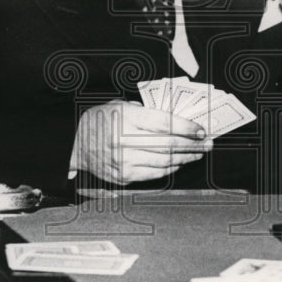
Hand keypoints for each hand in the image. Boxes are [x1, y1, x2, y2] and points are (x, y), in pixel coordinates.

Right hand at [71, 99, 212, 184]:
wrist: (74, 144)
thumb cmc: (98, 121)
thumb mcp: (117, 105)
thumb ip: (144, 110)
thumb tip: (172, 119)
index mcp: (125, 117)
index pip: (164, 123)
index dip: (187, 128)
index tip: (201, 130)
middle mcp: (124, 140)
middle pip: (168, 144)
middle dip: (193, 145)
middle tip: (207, 143)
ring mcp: (123, 161)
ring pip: (164, 161)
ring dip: (185, 158)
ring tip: (198, 153)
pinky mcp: (123, 176)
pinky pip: (154, 174)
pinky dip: (170, 169)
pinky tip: (179, 163)